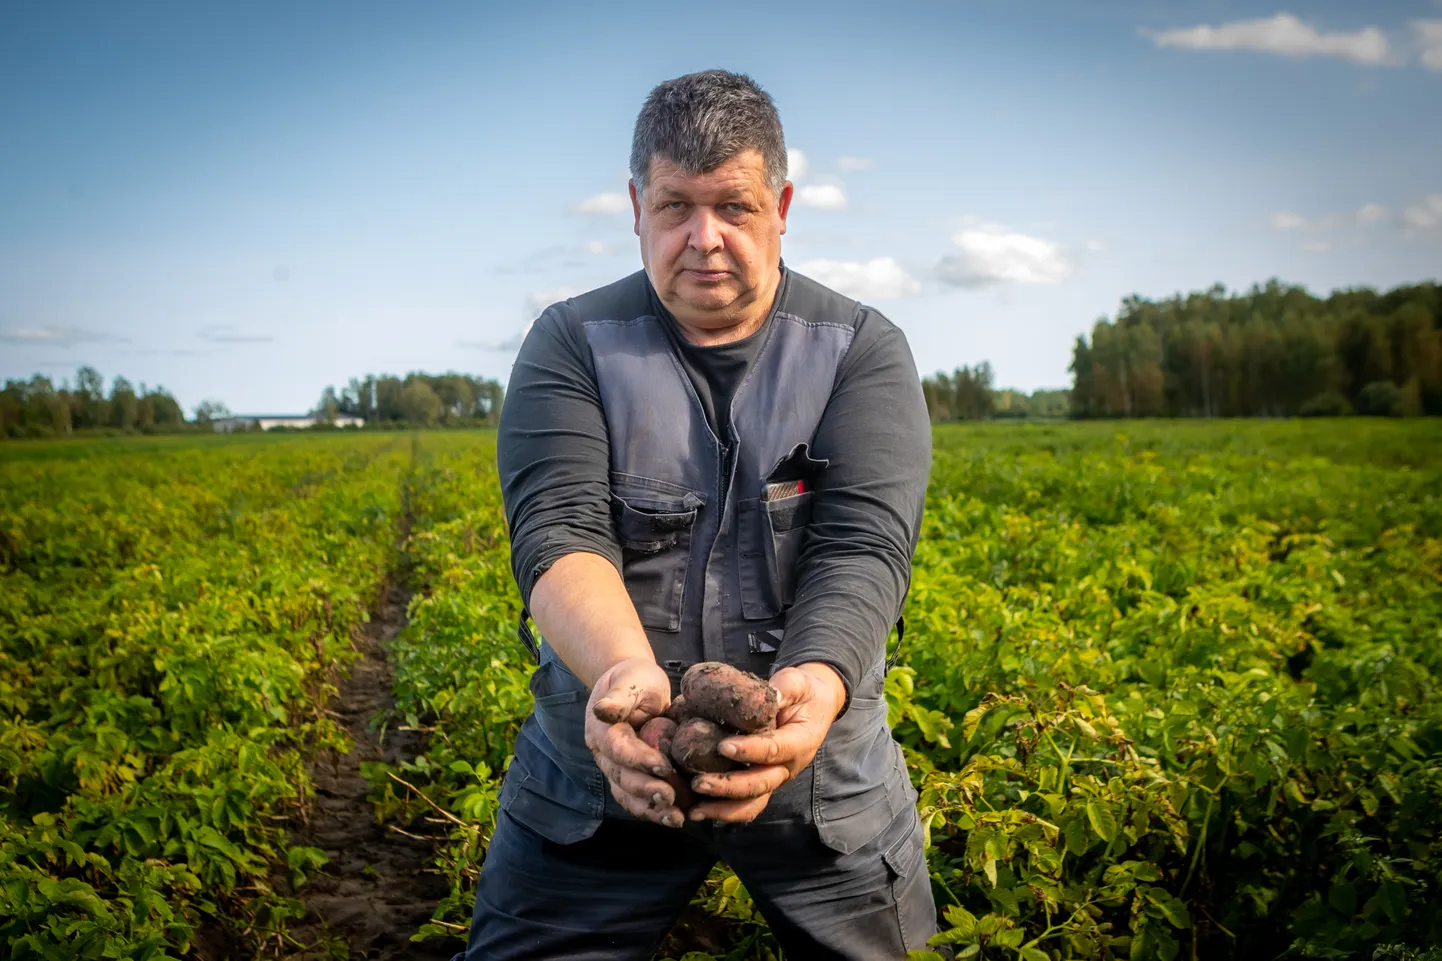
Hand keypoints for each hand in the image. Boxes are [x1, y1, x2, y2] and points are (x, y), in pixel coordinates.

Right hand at [583, 657, 684, 827]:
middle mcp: (603, 754)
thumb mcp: (630, 680)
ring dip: (651, 809)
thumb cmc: (635, 679)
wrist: (633, 686)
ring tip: (676, 819)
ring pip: (628, 795)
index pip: (617, 748)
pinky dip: (655, 811)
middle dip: (646, 790)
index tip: (664, 766)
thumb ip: (619, 697)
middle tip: (672, 798)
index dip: (638, 759)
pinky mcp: (629, 778)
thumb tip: (602, 710)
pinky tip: (677, 818)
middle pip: (622, 777)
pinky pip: (638, 799)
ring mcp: (614, 769)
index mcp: (601, 729)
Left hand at [686, 662, 846, 822]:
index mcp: (800, 742)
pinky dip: (722, 809)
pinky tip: (696, 810)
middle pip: (760, 785)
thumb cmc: (803, 692)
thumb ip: (784, 689)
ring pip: (752, 803)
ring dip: (723, 809)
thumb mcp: (797, 683)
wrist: (814, 705)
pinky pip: (745, 803)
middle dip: (728, 786)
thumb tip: (768, 695)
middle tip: (698, 783)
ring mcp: (775, 778)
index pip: (773, 750)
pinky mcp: (762, 781)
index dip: (749, 750)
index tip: (722, 747)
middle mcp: (788, 767)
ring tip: (694, 811)